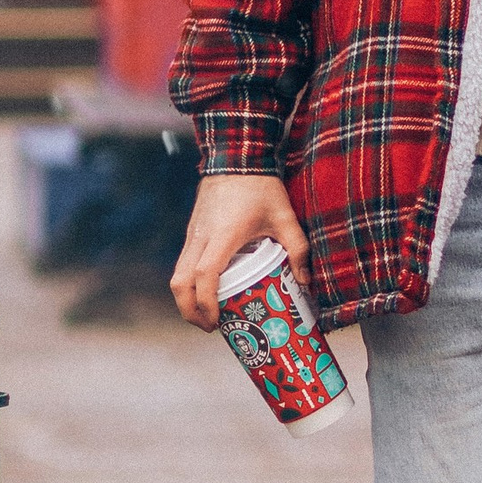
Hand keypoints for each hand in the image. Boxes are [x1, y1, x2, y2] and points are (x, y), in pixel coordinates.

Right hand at [171, 172, 308, 330]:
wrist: (237, 156)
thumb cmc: (262, 187)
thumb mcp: (285, 217)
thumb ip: (297, 249)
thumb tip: (304, 282)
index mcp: (223, 236)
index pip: (205, 277)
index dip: (207, 303)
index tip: (217, 322)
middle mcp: (201, 237)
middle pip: (180, 282)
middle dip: (189, 311)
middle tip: (210, 326)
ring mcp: (192, 234)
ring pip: (177, 274)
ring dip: (186, 298)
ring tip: (209, 313)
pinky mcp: (192, 231)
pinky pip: (183, 263)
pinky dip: (189, 282)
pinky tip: (209, 289)